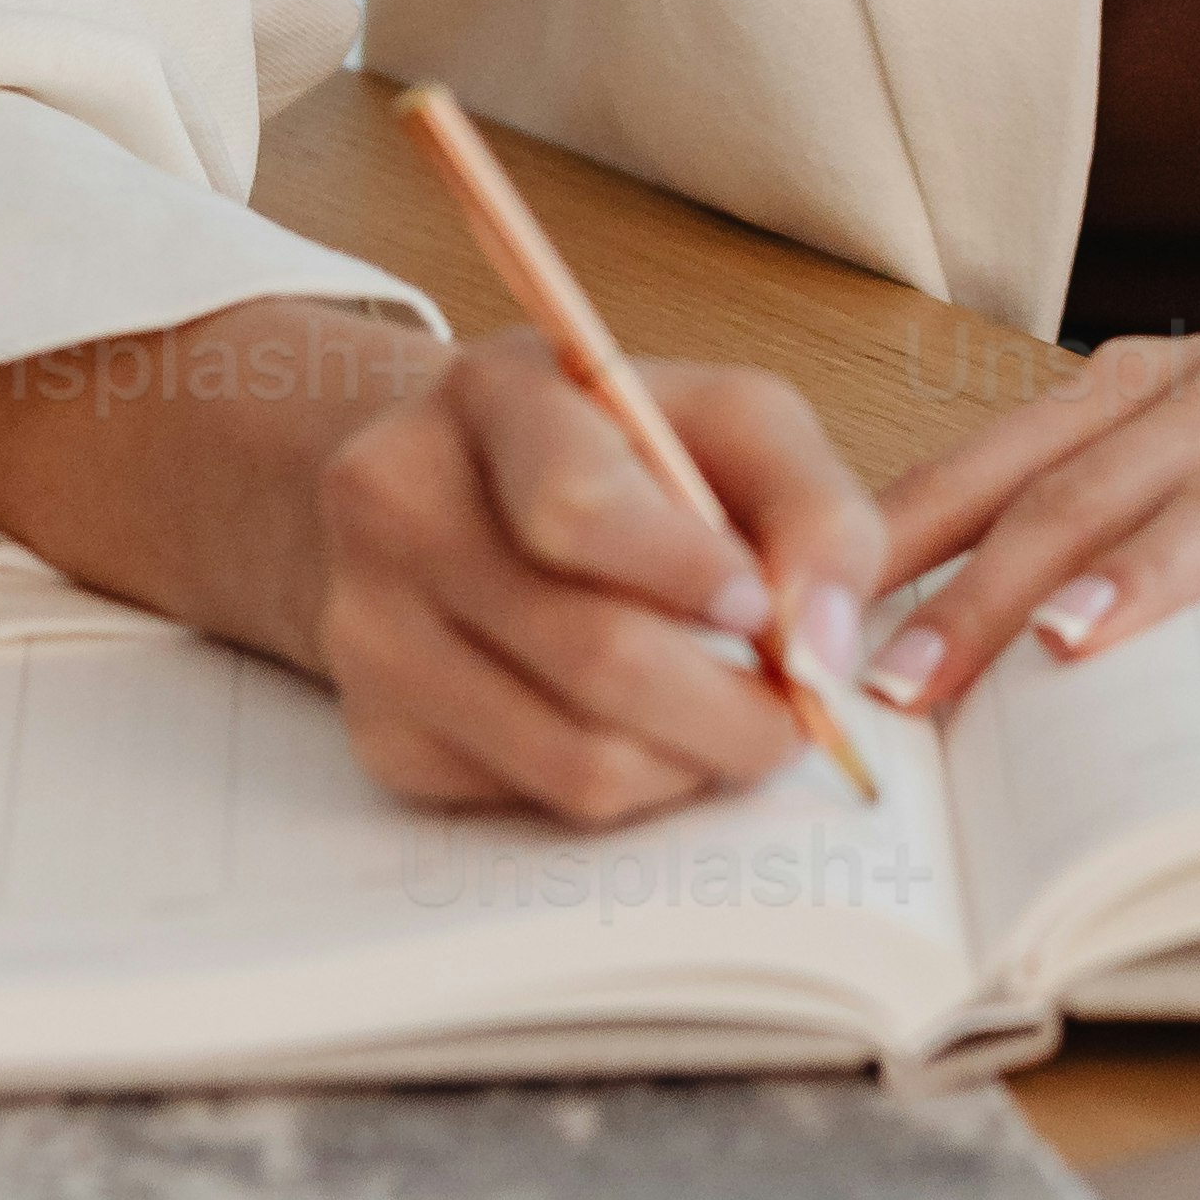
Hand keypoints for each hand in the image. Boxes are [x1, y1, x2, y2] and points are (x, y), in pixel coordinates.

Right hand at [297, 333, 887, 823]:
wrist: (452, 490)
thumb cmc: (618, 453)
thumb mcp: (730, 424)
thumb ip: (811, 509)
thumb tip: (828, 651)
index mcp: (496, 397)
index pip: (578, 508)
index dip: (688, 576)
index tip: (766, 613)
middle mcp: (403, 506)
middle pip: (597, 655)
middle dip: (737, 707)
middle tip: (801, 713)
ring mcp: (371, 629)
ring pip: (577, 757)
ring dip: (692, 760)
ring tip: (729, 716)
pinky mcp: (379, 734)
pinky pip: (538, 802)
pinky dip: (626, 787)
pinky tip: (640, 726)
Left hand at [858, 290, 1199, 720]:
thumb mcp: (1185, 430)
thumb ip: (1063, 498)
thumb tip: (886, 614)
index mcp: (1161, 383)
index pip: (1013, 460)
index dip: (914, 542)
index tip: (822, 627)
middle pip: (1101, 487)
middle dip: (994, 588)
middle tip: (910, 684)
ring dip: (1152, 572)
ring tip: (1071, 644)